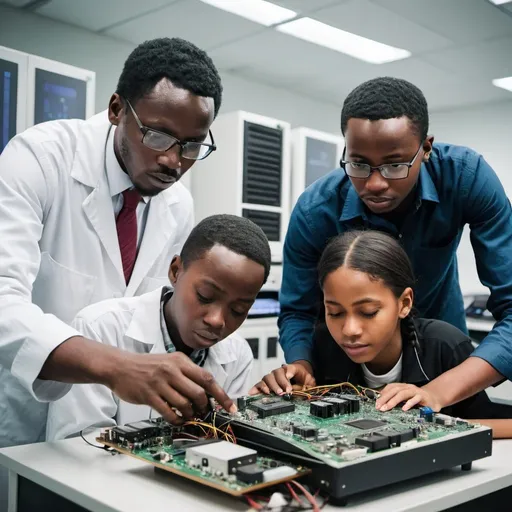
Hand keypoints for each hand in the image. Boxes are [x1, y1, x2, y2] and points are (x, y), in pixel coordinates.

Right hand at [107, 351, 236, 423]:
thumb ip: (187, 373)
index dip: (221, 394)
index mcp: (180, 361)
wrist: (120, 366)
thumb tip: (207, 391)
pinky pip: (169, 412)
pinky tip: (178, 420)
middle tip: (204, 413)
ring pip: (185, 404)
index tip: (230, 406)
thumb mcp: (170, 361)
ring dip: (191, 415)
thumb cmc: (147, 366)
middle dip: (205, 408)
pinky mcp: (149, 395)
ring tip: (191, 417)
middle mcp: (172, 370)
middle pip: (199, 393)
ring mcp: (160, 383)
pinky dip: (177, 419)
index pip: (207, 378)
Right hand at [249, 361, 315, 395]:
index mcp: (291, 368)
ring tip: (270, 393)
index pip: (288, 369)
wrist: (300, 376)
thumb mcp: (309, 380)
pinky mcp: (266, 384)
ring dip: (268, 386)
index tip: (288, 386)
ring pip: (267, 378)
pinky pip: (259, 384)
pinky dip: (255, 388)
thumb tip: (299, 389)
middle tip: (281, 392)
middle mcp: (280, 371)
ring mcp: (272, 377)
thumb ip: (305, 384)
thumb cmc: (303, 378)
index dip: (287, 377)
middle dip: (278, 383)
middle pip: (275, 373)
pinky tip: (251, 393)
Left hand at [375, 383, 441, 411]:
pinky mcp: (423, 397)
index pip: (390, 387)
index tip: (377, 402)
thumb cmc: (418, 399)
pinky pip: (415, 399)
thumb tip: (383, 403)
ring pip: (403, 394)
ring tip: (387, 407)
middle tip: (379, 406)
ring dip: (393, 401)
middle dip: (385, 398)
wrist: (434, 399)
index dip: (383, 394)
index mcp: (403, 387)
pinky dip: (409, 403)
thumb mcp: (406, 398)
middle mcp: (408, 387)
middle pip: (394, 390)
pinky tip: (404, 409)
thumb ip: (396, 399)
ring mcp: (415, 391)